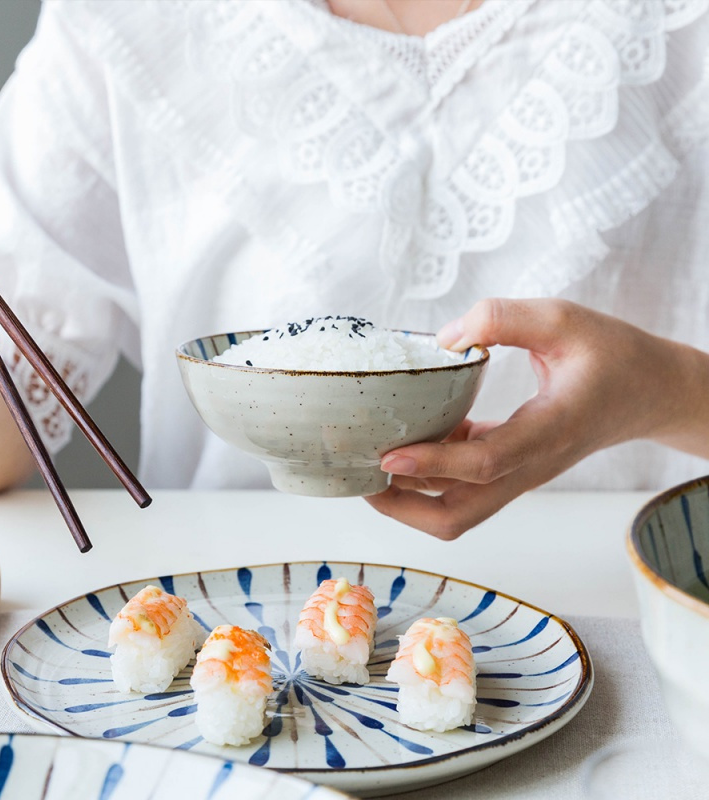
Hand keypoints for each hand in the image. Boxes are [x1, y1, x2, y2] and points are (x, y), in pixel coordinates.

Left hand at [366, 298, 708, 538]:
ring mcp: (518, 473)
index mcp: (548, 431)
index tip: (387, 456)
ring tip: (369, 457)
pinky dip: (429, 470)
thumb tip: (444, 339)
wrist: (647, 391)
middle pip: (458, 516)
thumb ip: (503, 319)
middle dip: (402, 506)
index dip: (433, 464)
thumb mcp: (562, 318)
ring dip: (409, 494)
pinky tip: (413, 432)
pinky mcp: (510, 466)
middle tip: (361, 473)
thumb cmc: (610, 354)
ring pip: (456, 508)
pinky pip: (462, 485)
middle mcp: (529, 465)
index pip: (484, 463)